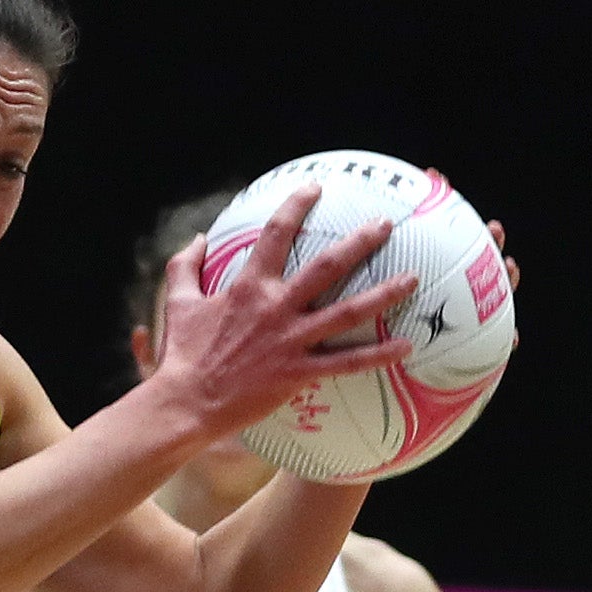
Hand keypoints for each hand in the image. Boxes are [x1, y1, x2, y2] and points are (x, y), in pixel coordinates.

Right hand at [153, 185, 425, 438]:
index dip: (297, 206)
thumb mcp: (178, 303)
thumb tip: (198, 239)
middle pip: (328, 266)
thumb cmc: (182, 354)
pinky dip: (378, 355)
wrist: (185, 402)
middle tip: (386, 225)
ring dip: (384, 293)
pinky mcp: (299, 373)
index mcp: (249, 286)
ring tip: (413, 278)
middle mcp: (276, 307)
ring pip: (348, 312)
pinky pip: (347, 363)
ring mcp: (291, 340)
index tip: (314, 188)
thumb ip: (186, 266)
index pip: (276, 234)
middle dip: (360, 242)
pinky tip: (406, 346)